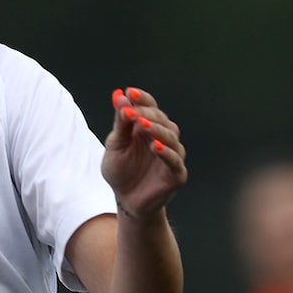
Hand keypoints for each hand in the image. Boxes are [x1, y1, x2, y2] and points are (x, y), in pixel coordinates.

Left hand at [103, 86, 186, 220]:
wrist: (126, 201)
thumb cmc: (121, 172)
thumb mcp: (115, 145)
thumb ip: (120, 123)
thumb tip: (119, 96)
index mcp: (150, 127)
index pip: (150, 107)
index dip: (142, 98)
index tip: (129, 92)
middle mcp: (165, 137)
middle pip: (160, 119)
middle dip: (145, 113)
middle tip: (131, 111)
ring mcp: (173, 155)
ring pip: (170, 137)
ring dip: (155, 129)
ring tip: (140, 124)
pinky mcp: (176, 174)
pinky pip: (174, 161)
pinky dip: (166, 153)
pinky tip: (154, 147)